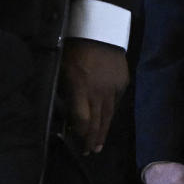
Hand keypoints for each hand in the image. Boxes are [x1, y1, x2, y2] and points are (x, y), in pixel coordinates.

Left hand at [62, 38, 128, 153]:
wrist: (99, 30)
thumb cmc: (73, 50)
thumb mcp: (61, 70)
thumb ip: (64, 92)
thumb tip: (65, 113)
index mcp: (81, 87)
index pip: (82, 118)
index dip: (80, 133)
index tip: (77, 143)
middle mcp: (99, 91)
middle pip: (97, 121)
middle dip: (92, 138)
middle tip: (88, 152)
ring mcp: (113, 88)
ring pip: (108, 115)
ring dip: (103, 132)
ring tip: (98, 145)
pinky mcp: (122, 83)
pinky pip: (115, 103)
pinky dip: (110, 114)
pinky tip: (106, 123)